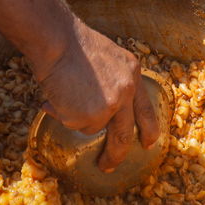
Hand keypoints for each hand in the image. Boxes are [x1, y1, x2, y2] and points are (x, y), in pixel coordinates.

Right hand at [34, 19, 158, 172]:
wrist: (58, 39)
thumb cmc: (73, 44)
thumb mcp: (107, 57)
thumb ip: (112, 81)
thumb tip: (101, 110)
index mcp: (132, 73)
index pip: (146, 108)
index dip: (148, 129)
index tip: (148, 144)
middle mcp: (127, 92)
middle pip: (124, 134)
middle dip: (116, 154)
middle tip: (107, 165)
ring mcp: (110, 106)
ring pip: (91, 126)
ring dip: (74, 115)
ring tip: (62, 91)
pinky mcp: (90, 116)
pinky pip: (73, 124)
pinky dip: (62, 114)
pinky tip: (55, 95)